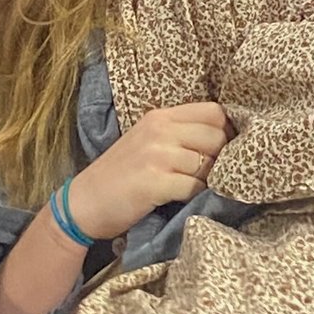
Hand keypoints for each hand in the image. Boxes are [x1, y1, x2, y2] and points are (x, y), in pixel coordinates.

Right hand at [65, 101, 230, 240]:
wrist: (84, 202)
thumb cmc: (120, 174)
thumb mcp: (148, 141)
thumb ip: (180, 134)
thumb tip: (226, 141)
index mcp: (161, 116)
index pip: (214, 112)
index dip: (228, 131)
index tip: (225, 150)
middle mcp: (160, 130)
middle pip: (217, 136)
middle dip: (222, 158)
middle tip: (212, 174)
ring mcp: (157, 155)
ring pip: (208, 163)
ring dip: (209, 179)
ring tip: (195, 187)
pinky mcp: (154, 182)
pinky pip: (195, 186)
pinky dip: (195, 195)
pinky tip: (184, 199)